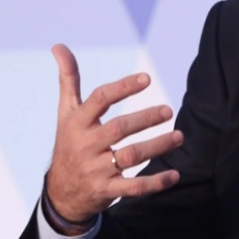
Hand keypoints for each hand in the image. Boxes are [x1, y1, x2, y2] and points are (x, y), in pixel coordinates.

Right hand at [45, 44, 184, 232]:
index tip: (146, 79)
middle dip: (145, 118)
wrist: (61, 193)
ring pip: (130, 157)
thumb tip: (58, 46)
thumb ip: (68, 80)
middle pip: (118, 129)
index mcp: (77, 123)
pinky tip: (175, 175)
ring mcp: (96, 170)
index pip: (100, 100)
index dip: (123, 88)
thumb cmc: (69, 143)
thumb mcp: (66, 113)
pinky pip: (134, 187)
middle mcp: (86, 145)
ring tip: (179, 136)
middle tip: (168, 110)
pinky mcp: (107, 191)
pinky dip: (155, 183)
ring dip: (157, 146)